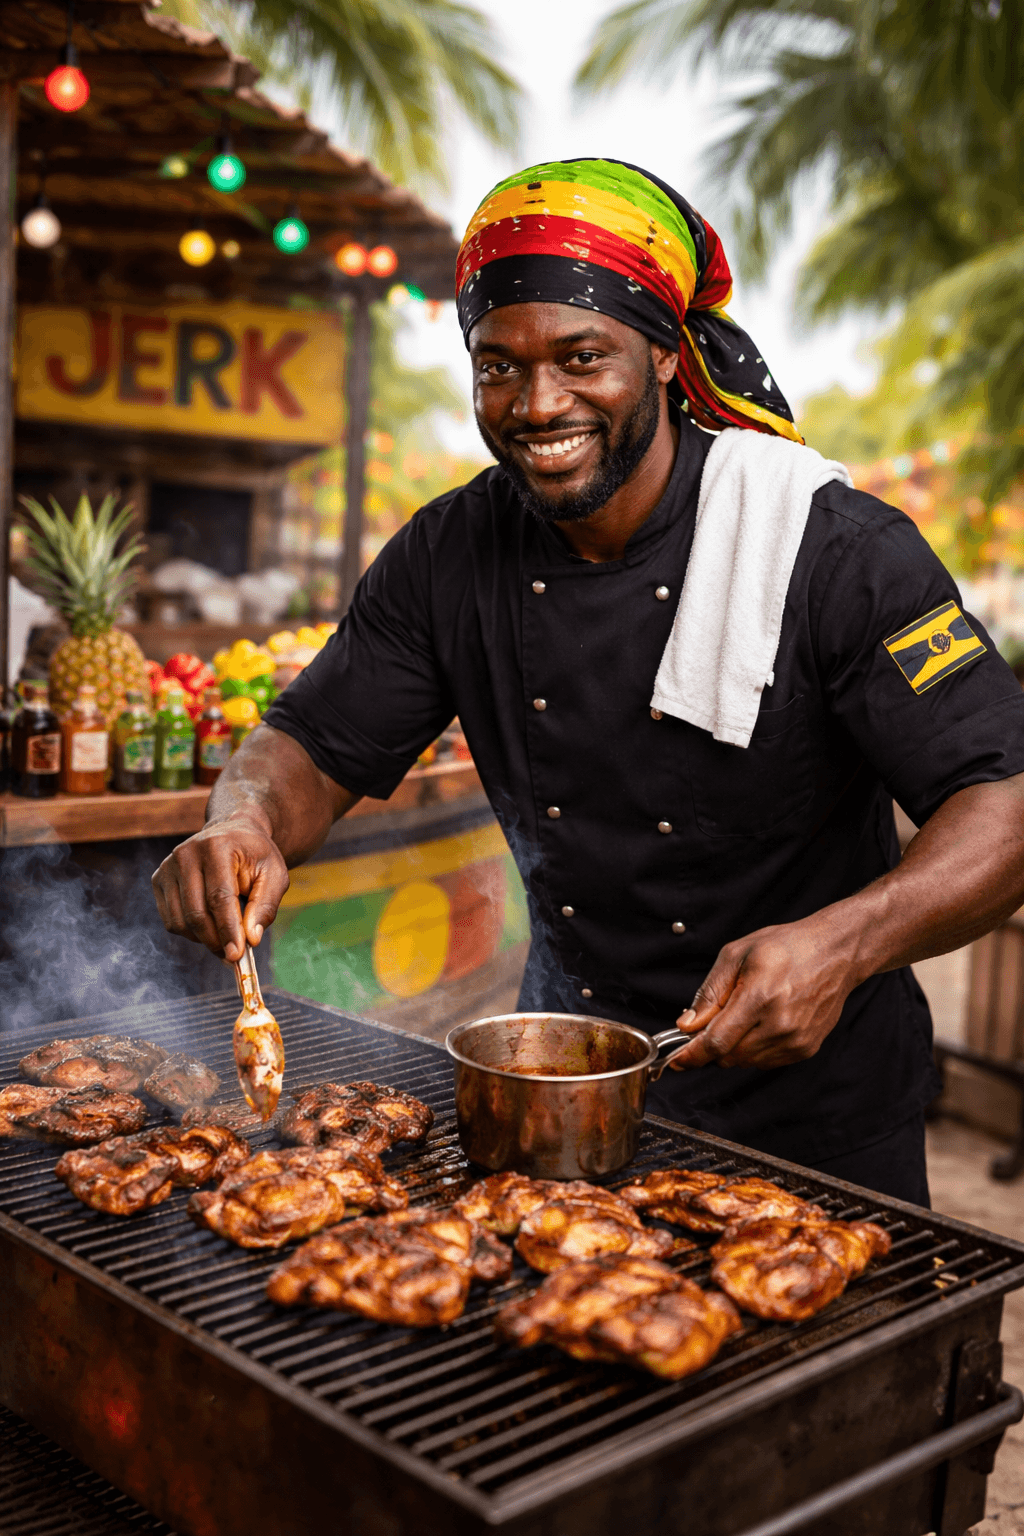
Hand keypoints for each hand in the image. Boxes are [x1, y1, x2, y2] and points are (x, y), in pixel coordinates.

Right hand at [152, 811, 289, 961]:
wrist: (232, 834)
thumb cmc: (256, 856)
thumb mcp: (274, 875)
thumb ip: (265, 906)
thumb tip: (251, 939)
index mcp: (217, 847)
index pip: (219, 897)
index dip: (228, 929)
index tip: (237, 955)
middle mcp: (186, 854)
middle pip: (196, 913)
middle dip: (216, 941)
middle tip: (234, 955)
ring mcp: (168, 867)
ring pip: (181, 921)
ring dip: (204, 939)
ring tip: (226, 937)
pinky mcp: (159, 880)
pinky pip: (171, 921)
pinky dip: (191, 933)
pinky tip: (210, 924)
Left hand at [667, 915, 858, 1071]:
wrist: (835, 953)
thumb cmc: (787, 947)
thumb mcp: (737, 955)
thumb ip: (709, 993)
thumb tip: (688, 1025)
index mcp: (760, 998)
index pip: (716, 1042)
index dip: (692, 1055)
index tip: (676, 1061)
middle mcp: (780, 1025)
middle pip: (728, 1056)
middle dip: (712, 1044)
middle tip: (716, 1017)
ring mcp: (795, 1040)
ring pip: (746, 1062)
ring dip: (734, 1046)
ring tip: (747, 1012)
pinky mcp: (805, 1049)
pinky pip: (766, 1062)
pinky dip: (754, 1048)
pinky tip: (762, 1021)